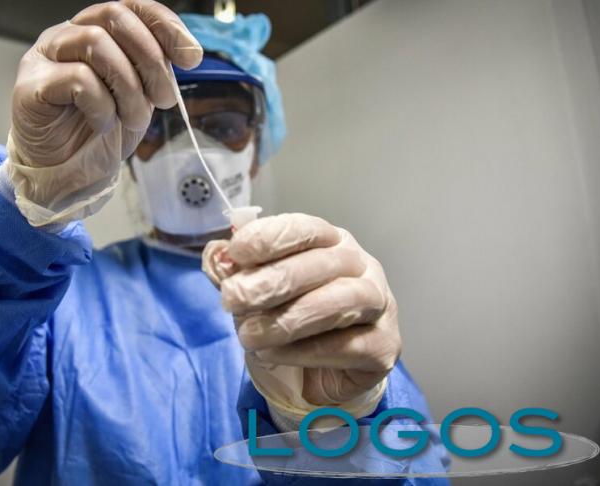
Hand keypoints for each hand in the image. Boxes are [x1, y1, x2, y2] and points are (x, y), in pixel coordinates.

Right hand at [6, 0, 201, 224]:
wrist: (65, 171)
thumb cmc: (98, 131)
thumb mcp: (139, 96)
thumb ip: (154, 70)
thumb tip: (187, 53)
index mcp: (96, 31)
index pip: (132, 6)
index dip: (165, 24)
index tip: (191, 57)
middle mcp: (68, 34)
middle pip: (114, 17)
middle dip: (151, 58)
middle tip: (165, 98)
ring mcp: (45, 56)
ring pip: (95, 42)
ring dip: (128, 86)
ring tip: (134, 119)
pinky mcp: (31, 85)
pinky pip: (77, 78)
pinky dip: (101, 104)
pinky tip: (102, 123)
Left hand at [203, 213, 400, 408]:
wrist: (332, 370)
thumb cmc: (298, 315)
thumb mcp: (262, 291)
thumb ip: (239, 274)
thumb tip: (216, 257)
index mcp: (332, 242)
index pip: (306, 229)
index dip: (271, 237)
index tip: (235, 252)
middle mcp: (362, 266)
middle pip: (321, 265)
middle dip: (272, 281)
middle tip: (232, 299)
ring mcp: (379, 305)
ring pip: (339, 303)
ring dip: (287, 320)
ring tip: (248, 335)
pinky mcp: (383, 345)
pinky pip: (346, 345)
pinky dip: (304, 351)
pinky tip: (272, 354)